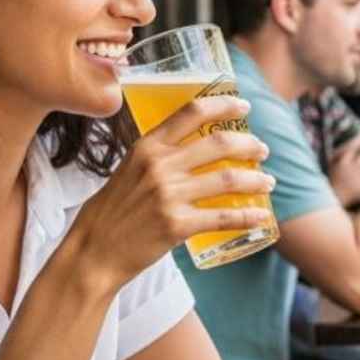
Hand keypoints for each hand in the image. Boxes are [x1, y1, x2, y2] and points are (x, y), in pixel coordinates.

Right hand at [71, 95, 274, 289]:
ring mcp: (168, 196)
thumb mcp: (128, 169)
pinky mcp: (176, 225)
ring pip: (228, 180)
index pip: (192, 112)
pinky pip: (223, 217)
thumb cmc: (111, 212)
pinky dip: (248, 216)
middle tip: (262, 150)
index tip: (244, 106)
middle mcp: (159, 166)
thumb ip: (156, 156)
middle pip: (219, 144)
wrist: (92, 253)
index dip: (224, 105)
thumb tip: (192, 145)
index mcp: (147, 147)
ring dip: (256, 179)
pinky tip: (262, 216)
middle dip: (249, 144)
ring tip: (268, 181)